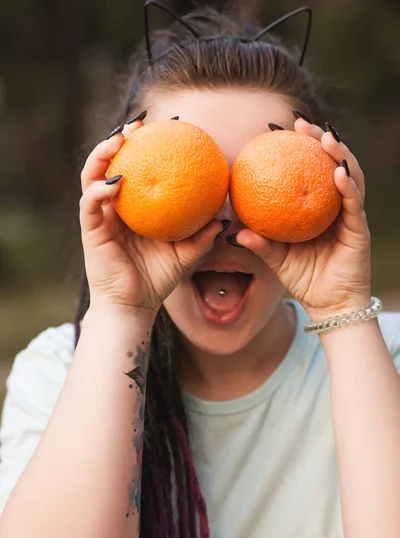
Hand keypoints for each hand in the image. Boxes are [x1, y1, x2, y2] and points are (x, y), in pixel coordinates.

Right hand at [80, 119, 223, 314]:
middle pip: (110, 164)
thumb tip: (226, 218)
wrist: (133, 306)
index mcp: (134, 209)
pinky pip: (90, 203)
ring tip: (120, 139)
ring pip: (92, 176)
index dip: (145, 147)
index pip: (136, 169)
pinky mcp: (90, 229)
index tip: (165, 128)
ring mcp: (100, 217)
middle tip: (138, 123)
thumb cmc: (157, 279)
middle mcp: (114, 207)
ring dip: (102, 154)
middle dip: (119, 139)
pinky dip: (99, 190)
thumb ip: (202, 237)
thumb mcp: (185, 255)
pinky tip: (116, 182)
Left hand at [234, 118, 370, 319]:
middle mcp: (336, 207)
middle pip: (332, 164)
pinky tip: (338, 173)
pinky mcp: (359, 230)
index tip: (282, 130)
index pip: (311, 171)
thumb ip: (261, 244)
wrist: (329, 305)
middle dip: (321, 140)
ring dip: (340, 154)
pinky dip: (348, 187)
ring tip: (326, 138)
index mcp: (317, 209)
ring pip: (350, 176)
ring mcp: (350, 216)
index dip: (301, 149)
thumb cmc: (304, 279)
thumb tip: (234, 232)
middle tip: (302, 123)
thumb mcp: (277, 259)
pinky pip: (355, 204)